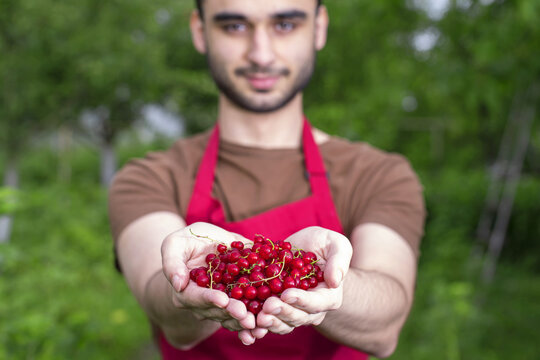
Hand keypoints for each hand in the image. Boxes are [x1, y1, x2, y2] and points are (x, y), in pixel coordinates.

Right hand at [161, 222, 257, 338]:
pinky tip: (266, 325)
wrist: (204, 243)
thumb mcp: (173, 244)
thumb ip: (172, 263)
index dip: (210, 299)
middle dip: (232, 313)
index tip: (222, 300)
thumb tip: (179, 284)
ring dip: (245, 321)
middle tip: (245, 316)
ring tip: (257, 324)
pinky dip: (257, 317)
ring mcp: (222, 302)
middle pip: (217, 310)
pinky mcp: (239, 298)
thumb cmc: (185, 242)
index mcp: (186, 291)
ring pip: (232, 316)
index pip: (196, 297)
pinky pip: (248, 310)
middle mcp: (204, 302)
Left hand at [255, 227, 352, 333]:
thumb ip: (339, 260)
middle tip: (268, 306)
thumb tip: (335, 281)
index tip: (287, 294)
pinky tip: (247, 325)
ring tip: (257, 317)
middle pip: (298, 316)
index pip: (316, 302)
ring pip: (282, 323)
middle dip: (282, 312)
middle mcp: (312, 310)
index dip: (302, 300)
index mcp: (329, 296)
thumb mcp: (336, 245)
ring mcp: (293, 312)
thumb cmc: (324, 245)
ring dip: (270, 322)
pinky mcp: (277, 310)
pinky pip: (269, 321)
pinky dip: (257, 325)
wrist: (305, 250)